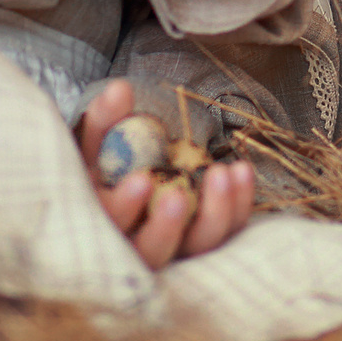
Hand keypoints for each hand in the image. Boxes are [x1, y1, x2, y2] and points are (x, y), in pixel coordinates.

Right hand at [76, 80, 255, 268]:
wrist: (135, 172)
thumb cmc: (108, 159)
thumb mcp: (98, 139)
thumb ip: (104, 117)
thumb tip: (120, 88)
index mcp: (101, 225)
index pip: (109, 228)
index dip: (123, 208)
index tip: (141, 180)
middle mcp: (137, 245)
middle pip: (152, 253)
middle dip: (167, 227)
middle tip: (179, 195)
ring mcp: (178, 244)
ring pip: (198, 246)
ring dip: (216, 213)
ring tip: (223, 172)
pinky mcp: (207, 237)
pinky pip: (228, 230)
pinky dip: (239, 203)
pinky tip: (242, 170)